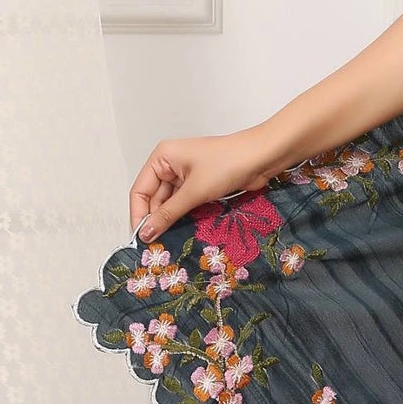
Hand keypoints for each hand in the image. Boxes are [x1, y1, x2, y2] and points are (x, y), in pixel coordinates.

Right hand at [129, 127, 287, 243]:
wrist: (263, 157)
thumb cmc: (227, 165)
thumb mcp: (194, 191)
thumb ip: (168, 213)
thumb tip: (145, 234)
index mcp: (162, 158)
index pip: (140, 190)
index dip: (139, 215)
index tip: (141, 239)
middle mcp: (171, 165)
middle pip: (154, 198)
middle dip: (156, 220)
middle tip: (156, 247)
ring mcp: (187, 175)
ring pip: (171, 203)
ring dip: (171, 220)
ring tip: (169, 243)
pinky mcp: (202, 184)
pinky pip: (186, 203)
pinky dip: (185, 217)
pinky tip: (184, 233)